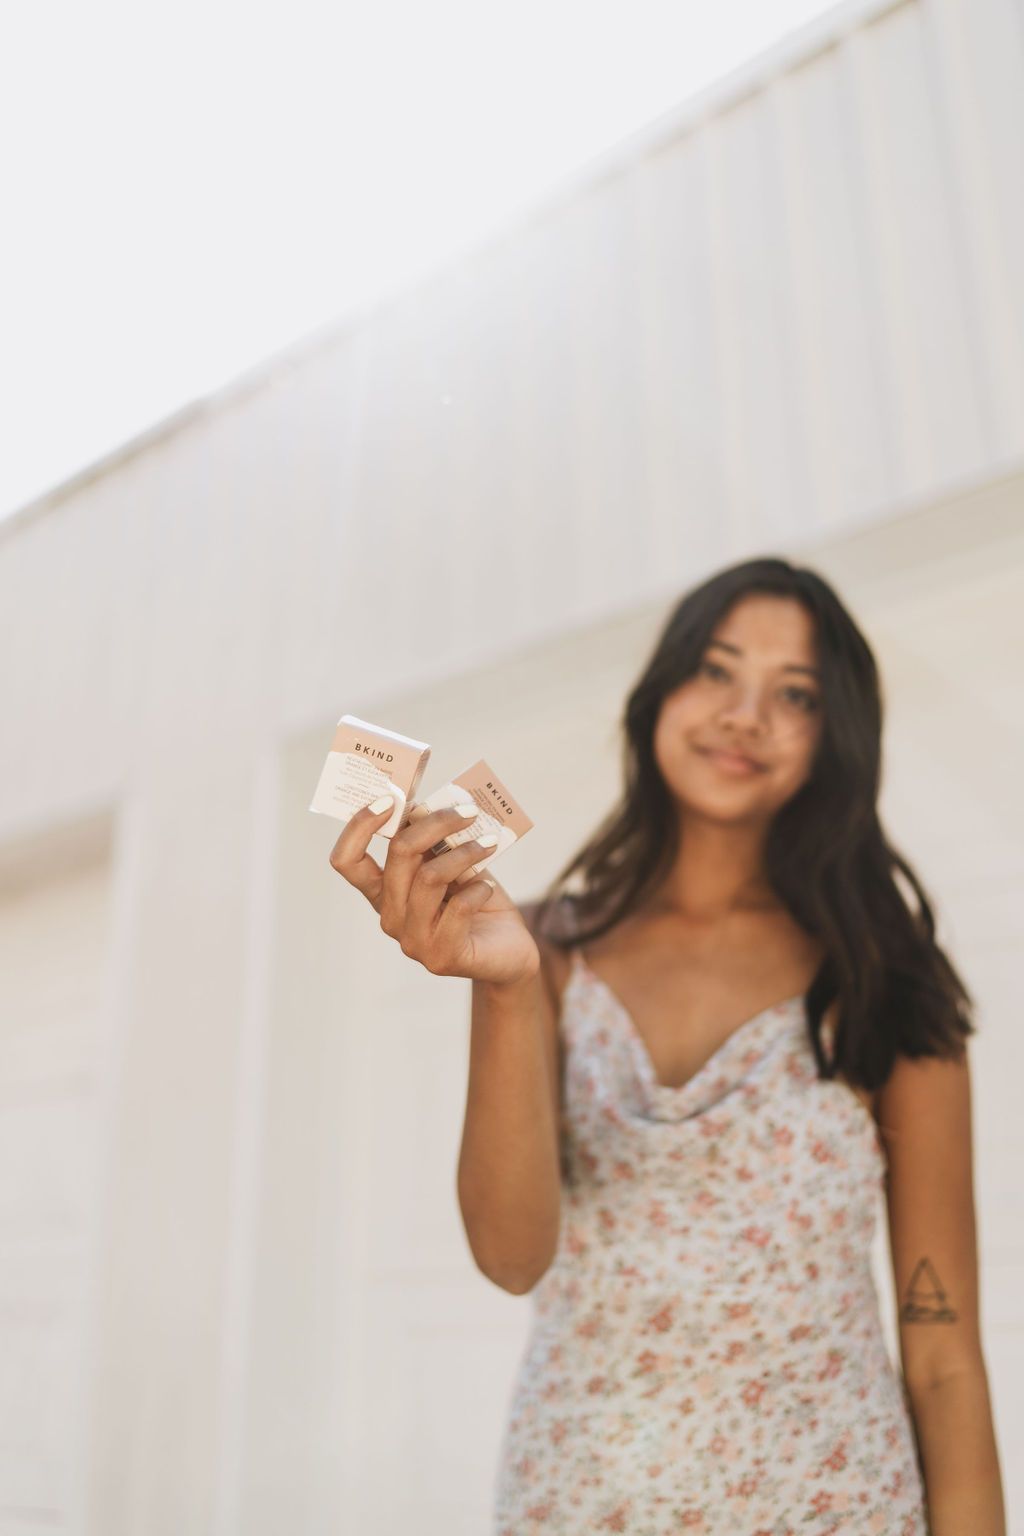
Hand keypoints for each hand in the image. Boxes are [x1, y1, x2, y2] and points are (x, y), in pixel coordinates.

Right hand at [328, 800, 540, 984]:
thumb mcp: (453, 864)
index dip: (359, 826)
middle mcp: (390, 917)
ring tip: (488, 844)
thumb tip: (423, 807)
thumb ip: (435, 842)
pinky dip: (479, 888)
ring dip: (465, 853)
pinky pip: (458, 908)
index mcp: (383, 892)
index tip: (389, 799)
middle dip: (436, 823)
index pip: (347, 860)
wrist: (508, 950)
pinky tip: (487, 888)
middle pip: (398, 856)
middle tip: (468, 811)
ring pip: (429, 877)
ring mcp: (412, 941)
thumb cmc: (477, 901)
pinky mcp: (441, 955)